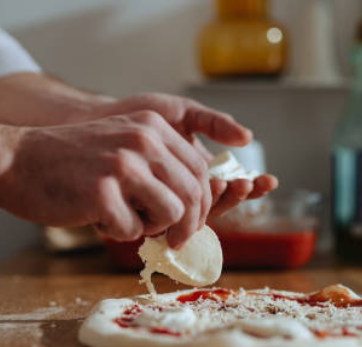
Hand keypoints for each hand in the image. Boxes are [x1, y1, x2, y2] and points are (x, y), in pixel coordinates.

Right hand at [0, 110, 210, 246]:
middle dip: (189, 226)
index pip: (200, 170)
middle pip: (193, 194)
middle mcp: (143, 140)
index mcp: (153, 126)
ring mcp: (122, 165)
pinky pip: (133, 229)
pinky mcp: (102, 193)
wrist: (16, 161)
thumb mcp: (123, 145)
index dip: (203, 203)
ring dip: (152, 227)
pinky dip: (118, 232)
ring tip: (126, 219)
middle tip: (174, 241)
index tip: (192, 222)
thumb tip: (199, 205)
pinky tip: (96, 216)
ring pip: (171, 214)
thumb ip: (159, 166)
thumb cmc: (71, 163)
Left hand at [85, 93, 277, 214]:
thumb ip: (212, 123)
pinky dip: (183, 209)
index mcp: (193, 172)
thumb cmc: (134, 116)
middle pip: (218, 204)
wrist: (93, 123)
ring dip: (216, 205)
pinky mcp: (140, 212)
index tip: (269, 180)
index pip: (230, 186)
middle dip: (235, 196)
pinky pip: (167, 219)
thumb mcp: (178, 113)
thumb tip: (247, 137)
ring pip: (197, 215)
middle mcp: (180, 193)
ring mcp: (162, 204)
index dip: (251, 186)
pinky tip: (195, 194)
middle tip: (245, 184)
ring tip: (226, 186)